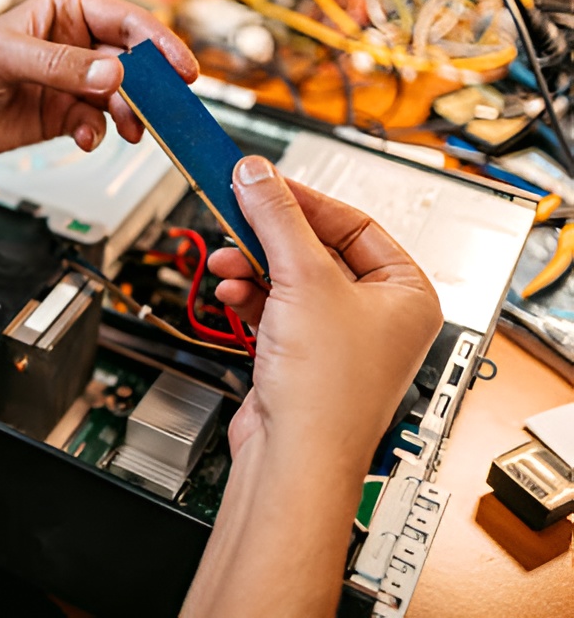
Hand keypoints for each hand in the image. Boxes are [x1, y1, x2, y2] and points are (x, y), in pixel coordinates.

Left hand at [0, 0, 196, 159]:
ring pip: (119, 97)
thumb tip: (111, 74)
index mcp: (62, 11)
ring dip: (129, 114)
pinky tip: (87, 138)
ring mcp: (67, 82)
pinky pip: (96, 124)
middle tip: (162, 109)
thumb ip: (61, 65)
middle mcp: (71, 45)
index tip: (180, 69)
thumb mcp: (5, 57)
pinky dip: (99, 133)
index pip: (124, 21)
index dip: (157, 43)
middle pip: (131, 62)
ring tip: (129, 129)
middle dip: (149, 86)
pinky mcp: (59, 116)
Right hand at [208, 156, 442, 466]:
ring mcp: (337, 337)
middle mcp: (376, 315)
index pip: (353, 222)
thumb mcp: (302, 279)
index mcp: (406, 292)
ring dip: (251, 266)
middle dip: (268, 238)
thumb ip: (276, 218)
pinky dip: (249, 295)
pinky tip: (230, 292)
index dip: (304, 200)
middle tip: (235, 214)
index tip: (263, 182)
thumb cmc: (329, 393)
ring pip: (288, 278)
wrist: (294, 456)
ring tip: (225, 262)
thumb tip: (258, 175)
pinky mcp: (301, 354)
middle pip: (314, 249)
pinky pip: (273, 307)